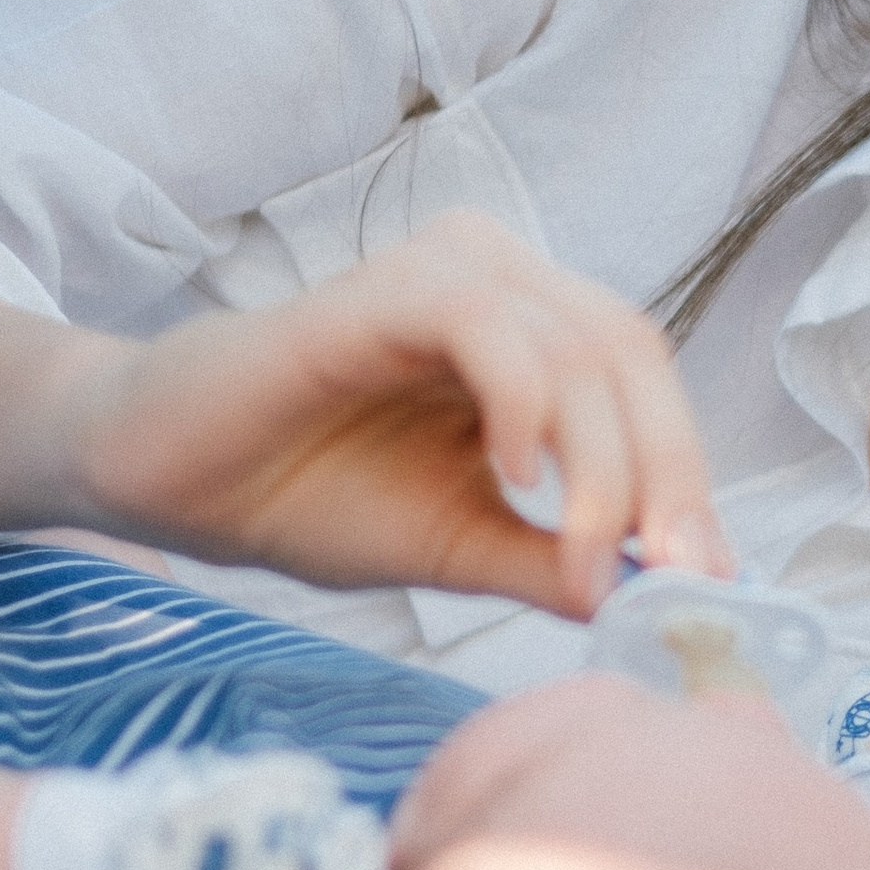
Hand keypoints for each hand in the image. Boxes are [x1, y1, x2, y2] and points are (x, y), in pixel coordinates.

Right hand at [52, 213, 731, 619]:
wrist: (168, 481)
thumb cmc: (308, 495)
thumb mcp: (459, 546)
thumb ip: (556, 559)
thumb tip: (663, 597)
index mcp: (530, 325)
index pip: (646, 385)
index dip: (686, 480)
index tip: (701, 584)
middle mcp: (501, 277)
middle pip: (633, 357)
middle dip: (667, 476)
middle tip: (670, 576)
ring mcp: (445, 273)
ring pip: (579, 346)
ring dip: (603, 467)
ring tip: (581, 560)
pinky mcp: (385, 289)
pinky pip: (489, 326)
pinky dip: (523, 405)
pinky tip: (513, 480)